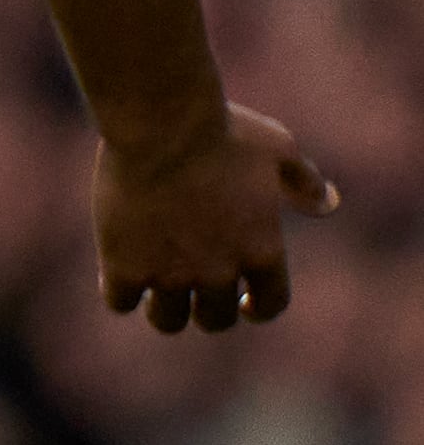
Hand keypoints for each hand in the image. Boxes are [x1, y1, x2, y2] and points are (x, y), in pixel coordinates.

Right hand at [96, 101, 335, 332]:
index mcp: (262, 250)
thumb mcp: (277, 148)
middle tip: (189, 288)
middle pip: (215, 320)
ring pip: (167, 321)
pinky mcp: (123, 265)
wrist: (161, 124)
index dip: (257, 307)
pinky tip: (117, 269)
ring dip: (163, 308)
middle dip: (206, 308)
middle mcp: (219, 272)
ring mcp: (170, 273)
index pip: (271, 304)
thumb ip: (304, 181)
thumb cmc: (222, 130)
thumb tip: (328, 203)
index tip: (243, 302)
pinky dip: (120, 291)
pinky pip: (119, 301)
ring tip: (151, 284)